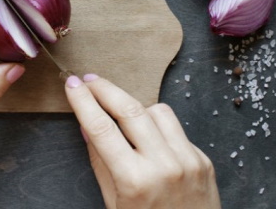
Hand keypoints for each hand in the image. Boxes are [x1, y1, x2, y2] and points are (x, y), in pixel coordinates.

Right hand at [64, 74, 220, 208]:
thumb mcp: (114, 203)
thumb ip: (100, 162)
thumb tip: (87, 125)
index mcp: (135, 181)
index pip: (101, 128)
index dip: (83, 101)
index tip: (72, 84)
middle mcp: (164, 166)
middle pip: (130, 109)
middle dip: (105, 89)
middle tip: (89, 80)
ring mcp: (188, 161)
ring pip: (157, 110)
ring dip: (135, 107)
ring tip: (120, 113)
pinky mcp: (203, 160)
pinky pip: (176, 128)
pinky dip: (158, 126)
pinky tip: (148, 137)